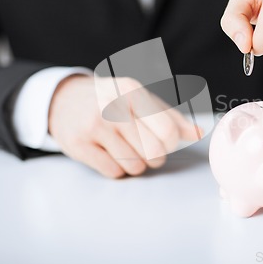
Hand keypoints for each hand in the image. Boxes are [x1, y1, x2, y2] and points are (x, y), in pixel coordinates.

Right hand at [48, 75, 201, 177]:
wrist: (64, 100)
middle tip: (147, 151)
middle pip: (154, 152)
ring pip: (134, 165)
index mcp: (133, 91)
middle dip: (155, 158)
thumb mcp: (140, 98)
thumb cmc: (111, 100)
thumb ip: (170, 116)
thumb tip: (198, 132)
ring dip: (136, 165)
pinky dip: (117, 169)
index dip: (170, 144)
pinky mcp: (79, 145)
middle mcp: (113, 107)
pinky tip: (111, 155)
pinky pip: (113, 171)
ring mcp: (94, 126)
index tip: (163, 142)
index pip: (168, 131)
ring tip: (128, 152)